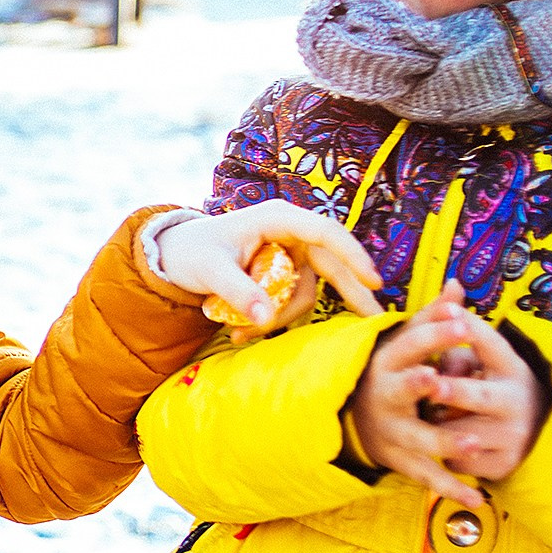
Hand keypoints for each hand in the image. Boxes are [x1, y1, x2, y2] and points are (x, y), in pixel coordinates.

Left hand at [159, 199, 383, 334]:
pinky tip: (244, 332)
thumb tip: (265, 319)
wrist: (176, 255)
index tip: (373, 279)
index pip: (325, 232)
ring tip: (242, 335)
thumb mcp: (210, 270)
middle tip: (375, 318)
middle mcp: (291, 233)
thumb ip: (237, 291)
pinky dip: (273, 318)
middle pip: (332, 263)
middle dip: (351, 292)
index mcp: (278, 218)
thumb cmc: (193, 251)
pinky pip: (290, 300)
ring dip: (284, 317)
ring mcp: (290, 254)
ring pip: (306, 291)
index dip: (353, 254)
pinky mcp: (284, 273)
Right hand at [346, 282, 516, 507]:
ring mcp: (391, 431)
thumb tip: (459, 284)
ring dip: (443, 441)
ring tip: (472, 442)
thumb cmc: (390, 372)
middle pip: (403, 390)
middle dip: (420, 385)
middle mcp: (385, 397)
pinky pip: (426, 475)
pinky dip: (451, 487)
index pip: (410, 343)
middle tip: (439, 379)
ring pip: (417, 438)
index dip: (435, 333)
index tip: (462, 321)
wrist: (350, 417)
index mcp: (387, 362)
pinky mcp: (400, 459)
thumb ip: (432, 317)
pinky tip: (477, 496)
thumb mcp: (403, 343)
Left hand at [418, 284, 546, 482]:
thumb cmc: (493, 384)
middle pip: (478, 396)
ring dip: (437, 426)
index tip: (451, 312)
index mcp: (511, 367)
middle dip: (454, 390)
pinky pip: (461, 462)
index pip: (492, 343)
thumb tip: (450, 291)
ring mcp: (513, 436)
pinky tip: (447, 445)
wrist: (532, 431)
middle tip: (432, 383)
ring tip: (428, 417)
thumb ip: (462, 331)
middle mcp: (516, 401)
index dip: (470, 328)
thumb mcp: (486, 358)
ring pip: (459, 433)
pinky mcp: (503, 465)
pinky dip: (447, 453)